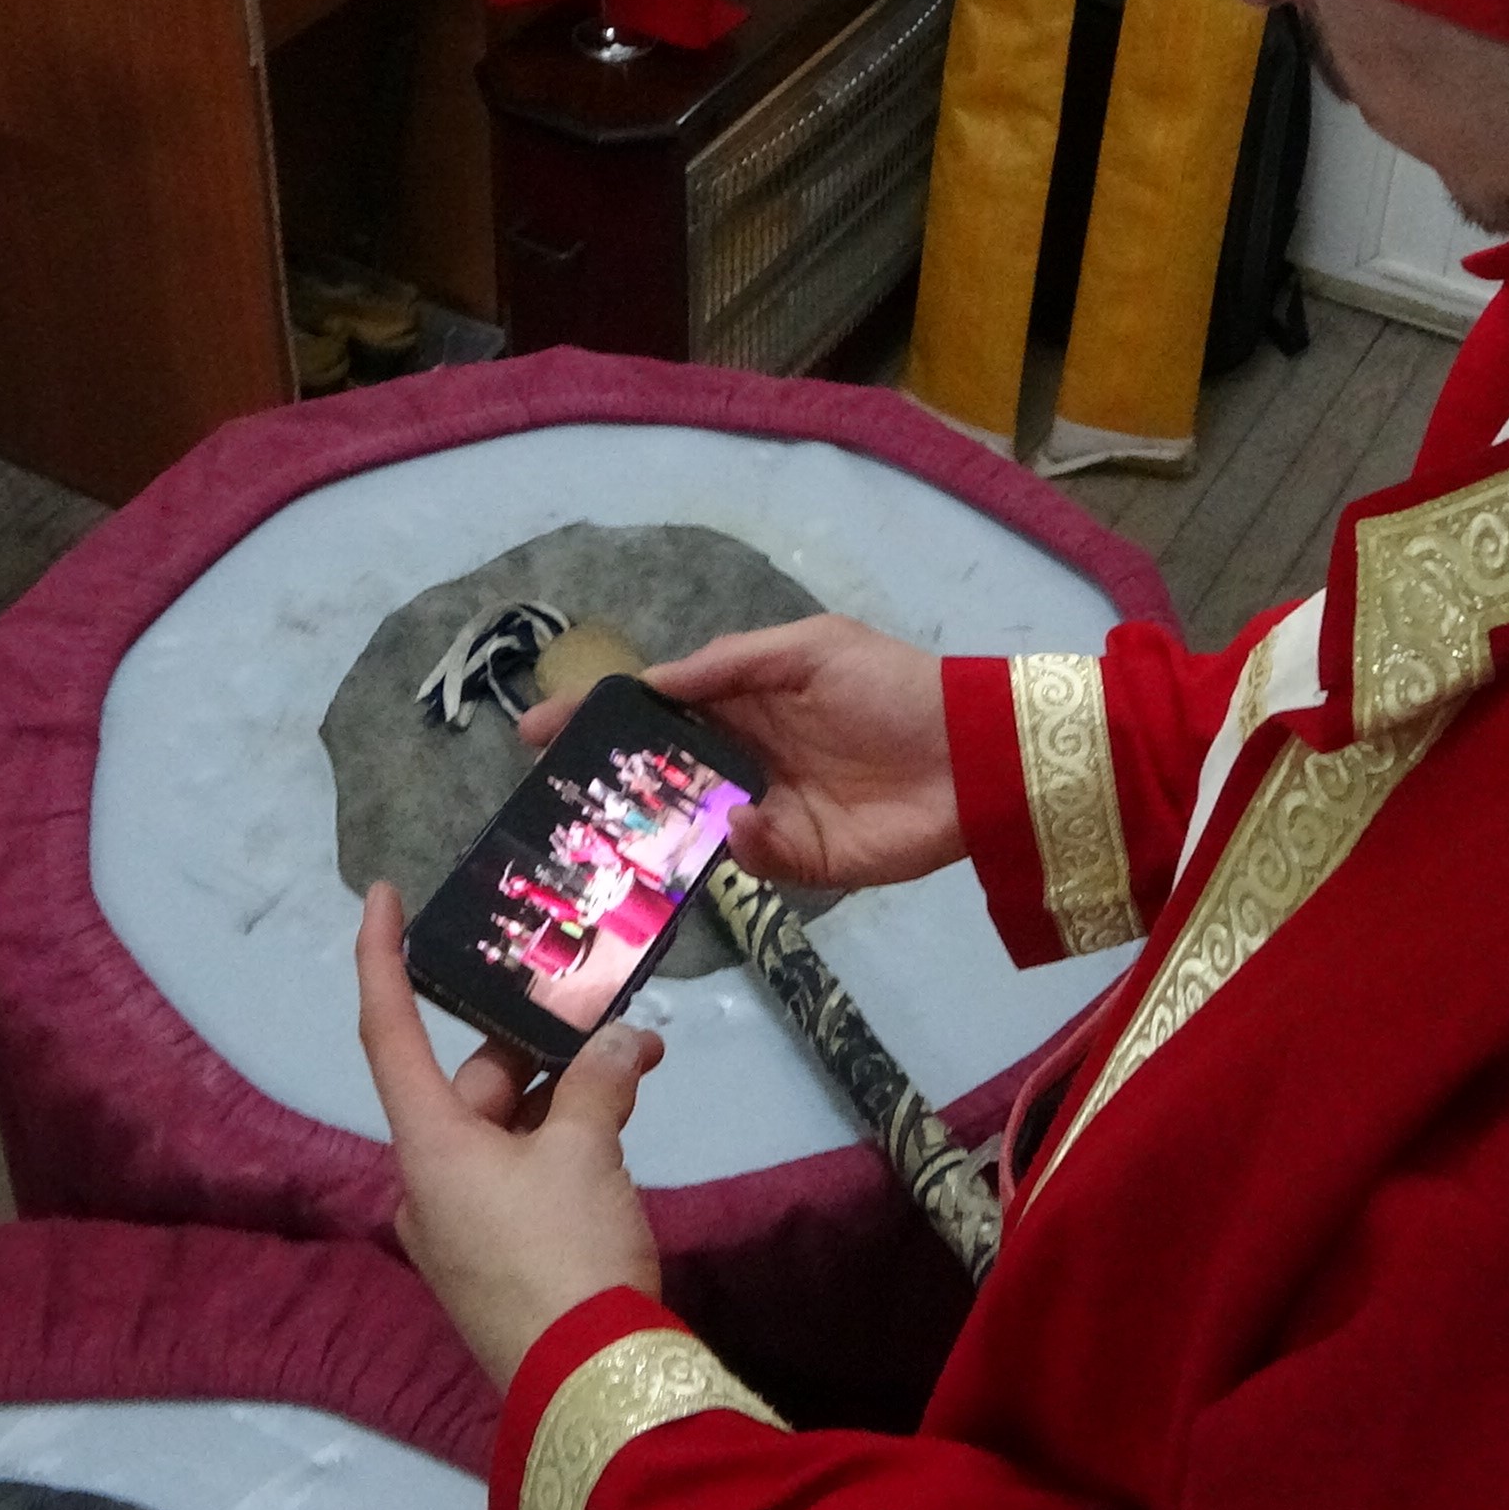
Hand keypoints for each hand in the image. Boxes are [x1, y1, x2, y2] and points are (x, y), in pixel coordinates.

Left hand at [355, 882, 662, 1385]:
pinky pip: (521, 1178)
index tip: (381, 897)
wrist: (587, 1379)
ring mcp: (459, 1226)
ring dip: (567, 1100)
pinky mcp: (495, 1260)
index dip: (381, 960)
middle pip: (474, 1084)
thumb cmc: (567, 1250)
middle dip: (544, 1050)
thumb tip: (621, 1046)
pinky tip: (618, 1142)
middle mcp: (428, 1181)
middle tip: (618, 1023)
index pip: (389, 1032)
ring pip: (507, 1131)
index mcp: (428, 1143)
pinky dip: (564, 1148)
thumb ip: (598, 1083)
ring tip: (638, 1075)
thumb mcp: (587, 1150)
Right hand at [519, 616, 962, 887]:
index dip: (597, 721)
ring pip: (690, 830)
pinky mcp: (801, 859)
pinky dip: (736, 845)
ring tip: (602, 833)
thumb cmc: (890, 687)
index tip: (535, 734)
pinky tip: (736, 822)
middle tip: (552, 798)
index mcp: (741, 705)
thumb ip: (729, 665)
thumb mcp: (808, 649)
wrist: (973, 756)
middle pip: (658, 780)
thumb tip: (653, 683)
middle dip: (607, 789)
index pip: (655, 714)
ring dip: (653, 831)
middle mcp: (742, 762)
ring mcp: (767, 814)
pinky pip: (748, 860)